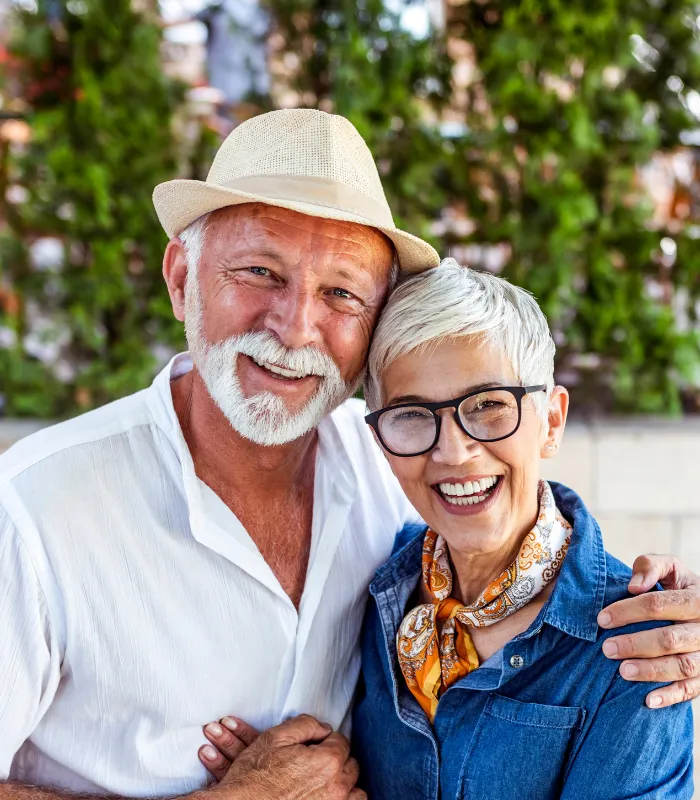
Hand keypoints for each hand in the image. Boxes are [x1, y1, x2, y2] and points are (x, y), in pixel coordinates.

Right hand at [198, 714, 364, 798]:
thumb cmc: (254, 777)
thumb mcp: (276, 737)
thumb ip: (305, 724)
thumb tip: (323, 728)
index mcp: (327, 762)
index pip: (341, 741)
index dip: (326, 739)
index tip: (314, 745)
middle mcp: (336, 787)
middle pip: (351, 765)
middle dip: (337, 759)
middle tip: (317, 761)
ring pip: (355, 792)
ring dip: (345, 784)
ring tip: (326, 782)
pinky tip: (325, 796)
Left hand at [597, 554, 699, 707]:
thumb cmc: (677, 587)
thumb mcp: (669, 569)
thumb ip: (650, 567)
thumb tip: (634, 586)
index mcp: (696, 598)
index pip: (659, 605)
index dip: (628, 611)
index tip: (602, 619)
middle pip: (669, 639)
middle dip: (635, 644)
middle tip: (606, 649)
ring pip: (683, 666)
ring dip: (651, 671)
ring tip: (622, 671)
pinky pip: (692, 689)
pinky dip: (671, 696)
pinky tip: (647, 700)